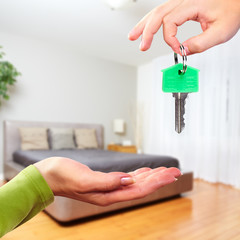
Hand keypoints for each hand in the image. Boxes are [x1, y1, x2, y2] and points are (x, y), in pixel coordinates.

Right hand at [34, 157, 180, 205]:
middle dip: (159, 178)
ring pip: (136, 182)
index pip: (139, 189)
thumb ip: (107, 181)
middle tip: (174, 171)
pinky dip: (138, 174)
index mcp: (108, 194)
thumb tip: (128, 180)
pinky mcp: (105, 180)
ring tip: (164, 171)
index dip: (156, 182)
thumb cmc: (63, 176)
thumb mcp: (84, 178)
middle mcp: (111, 192)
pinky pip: (127, 178)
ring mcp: (108, 187)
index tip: (170, 175)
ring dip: (151, 176)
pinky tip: (144, 172)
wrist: (50, 175)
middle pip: (141, 186)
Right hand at [128, 0, 239, 54]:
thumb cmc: (233, 11)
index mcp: (193, 4)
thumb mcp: (221, 31)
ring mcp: (182, 1)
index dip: (171, 39)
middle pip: (157, 14)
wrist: (238, 1)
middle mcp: (184, 0)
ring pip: (157, 11)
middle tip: (141, 46)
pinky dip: (152, 21)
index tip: (178, 49)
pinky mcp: (181, 5)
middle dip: (146, 31)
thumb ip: (201, 43)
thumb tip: (184, 51)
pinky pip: (162, 12)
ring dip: (144, 25)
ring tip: (133, 36)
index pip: (170, 22)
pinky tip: (147, 27)